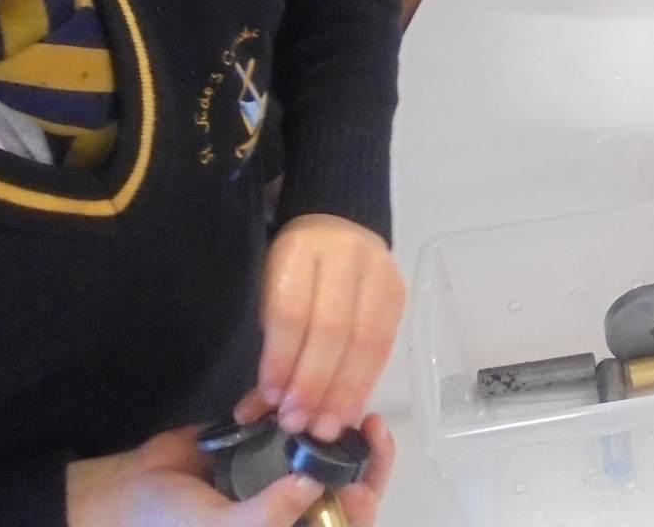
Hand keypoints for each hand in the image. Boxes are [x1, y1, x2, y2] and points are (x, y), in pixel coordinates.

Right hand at [67, 418, 397, 526]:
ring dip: (332, 424)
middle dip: (359, 454)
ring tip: (338, 401)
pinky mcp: (260, 441)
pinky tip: (286, 399)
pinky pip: (290, 422)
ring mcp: (278, 474)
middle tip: (366, 423)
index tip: (371, 461)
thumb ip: (267, 517)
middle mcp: (292, 508)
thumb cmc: (170, 526)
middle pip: (344, 482)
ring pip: (323, 449)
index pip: (346, 519)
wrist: (124, 492)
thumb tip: (314, 484)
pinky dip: (294, 405)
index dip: (365, 492)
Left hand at [233, 215, 404, 444]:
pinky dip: (366, 383)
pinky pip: (385, 345)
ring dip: (344, 391)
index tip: (272, 400)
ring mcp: (379, 273)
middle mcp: (345, 257)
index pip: (292, 311)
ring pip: (365, 340)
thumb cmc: (294, 268)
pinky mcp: (399, 293)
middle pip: (332, 329)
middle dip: (314, 383)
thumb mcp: (269, 293)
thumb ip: (269, 348)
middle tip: (298, 423)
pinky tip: (350, 410)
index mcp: (301, 250)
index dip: (282, 359)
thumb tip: (254, 411)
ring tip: (325, 428)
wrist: (337, 225)